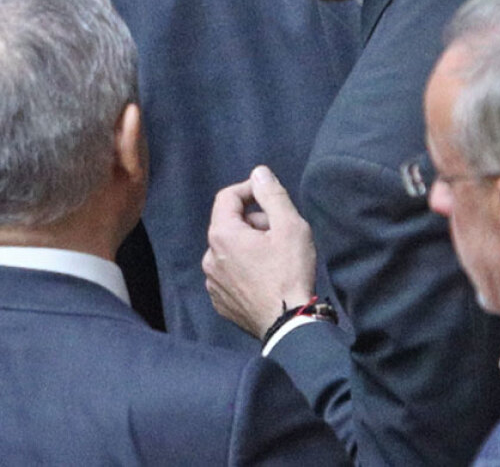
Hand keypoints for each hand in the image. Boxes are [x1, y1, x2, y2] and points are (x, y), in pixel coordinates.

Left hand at [202, 165, 317, 338]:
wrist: (289, 325)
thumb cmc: (290, 274)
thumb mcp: (290, 226)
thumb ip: (272, 195)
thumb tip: (259, 173)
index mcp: (222, 235)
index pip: (227, 197)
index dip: (250, 190)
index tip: (270, 195)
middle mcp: (209, 258)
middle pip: (230, 224)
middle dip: (254, 221)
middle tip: (281, 233)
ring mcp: (213, 282)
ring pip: (230, 250)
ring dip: (250, 246)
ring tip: (276, 258)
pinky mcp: (220, 301)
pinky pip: (230, 273)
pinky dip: (245, 269)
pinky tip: (267, 278)